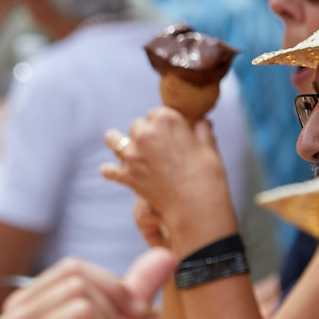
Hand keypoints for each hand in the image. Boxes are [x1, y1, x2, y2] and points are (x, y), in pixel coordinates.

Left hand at [101, 109, 236, 258]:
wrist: (196, 206)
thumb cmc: (206, 176)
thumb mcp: (209, 148)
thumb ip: (202, 131)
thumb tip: (202, 122)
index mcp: (166, 120)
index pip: (156, 113)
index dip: (161, 122)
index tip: (166, 132)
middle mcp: (145, 133)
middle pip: (137, 126)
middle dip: (143, 134)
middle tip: (153, 146)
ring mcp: (133, 155)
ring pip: (114, 140)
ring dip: (117, 142)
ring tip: (119, 143)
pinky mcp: (127, 175)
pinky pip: (109, 170)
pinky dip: (110, 171)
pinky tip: (109, 170)